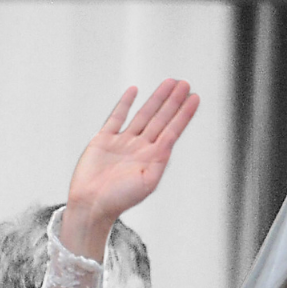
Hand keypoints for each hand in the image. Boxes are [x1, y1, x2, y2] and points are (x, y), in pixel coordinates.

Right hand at [61, 79, 199, 257]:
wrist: (91, 204)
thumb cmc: (119, 199)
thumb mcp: (146, 183)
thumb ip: (159, 163)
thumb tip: (168, 145)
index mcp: (153, 158)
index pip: (173, 130)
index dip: (184, 114)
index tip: (195, 98)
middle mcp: (141, 147)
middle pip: (161, 119)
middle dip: (173, 101)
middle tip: (185, 83)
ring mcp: (123, 142)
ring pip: (143, 114)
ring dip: (156, 99)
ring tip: (169, 83)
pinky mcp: (104, 140)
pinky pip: (116, 117)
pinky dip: (125, 104)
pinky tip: (134, 91)